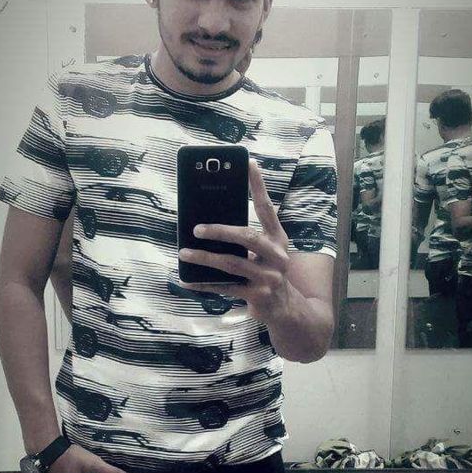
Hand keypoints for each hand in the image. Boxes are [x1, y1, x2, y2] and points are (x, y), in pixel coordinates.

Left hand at [178, 159, 292, 323]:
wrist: (287, 310)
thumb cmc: (268, 273)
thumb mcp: (266, 253)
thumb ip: (247, 238)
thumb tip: (208, 222)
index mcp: (278, 240)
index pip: (268, 208)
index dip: (259, 185)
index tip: (249, 163)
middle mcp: (277, 256)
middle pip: (247, 237)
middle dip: (220, 231)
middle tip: (196, 228)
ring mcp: (268, 278)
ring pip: (232, 264)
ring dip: (204, 258)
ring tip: (184, 252)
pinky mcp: (257, 296)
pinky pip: (224, 288)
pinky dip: (203, 283)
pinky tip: (186, 279)